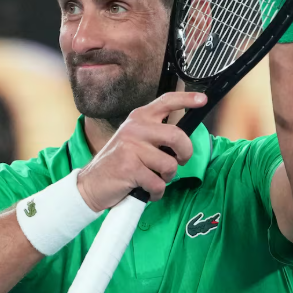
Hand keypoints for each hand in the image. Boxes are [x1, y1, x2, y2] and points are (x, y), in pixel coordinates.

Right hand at [76, 92, 206, 210]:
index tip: (202, 99)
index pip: (166, 101)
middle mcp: (135, 128)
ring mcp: (131, 147)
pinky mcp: (130, 168)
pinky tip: (145, 190)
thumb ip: (154, 135)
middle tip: (179, 162)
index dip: (187, 99)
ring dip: (166, 178)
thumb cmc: (118, 164)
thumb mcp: (133, 140)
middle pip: (177, 136)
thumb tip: (183, 140)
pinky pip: (158, 184)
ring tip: (152, 179)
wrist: (90, 184)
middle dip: (185, 154)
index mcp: (139, 118)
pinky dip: (156, 193)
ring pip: (169, 165)